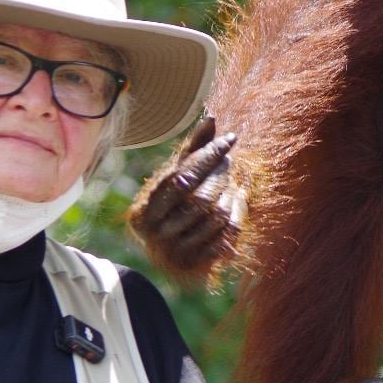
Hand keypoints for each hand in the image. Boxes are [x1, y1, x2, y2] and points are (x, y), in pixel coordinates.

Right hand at [129, 117, 244, 279]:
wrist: (169, 256)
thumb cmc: (175, 205)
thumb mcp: (177, 178)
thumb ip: (193, 151)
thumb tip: (211, 117)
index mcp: (146, 208)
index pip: (182, 177)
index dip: (208, 156)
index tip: (229, 139)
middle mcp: (156, 232)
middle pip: (200, 198)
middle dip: (221, 177)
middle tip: (229, 162)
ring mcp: (175, 251)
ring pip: (217, 216)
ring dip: (232, 196)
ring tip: (234, 184)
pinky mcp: (195, 265)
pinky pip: (227, 237)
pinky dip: (237, 218)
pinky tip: (236, 204)